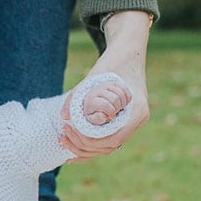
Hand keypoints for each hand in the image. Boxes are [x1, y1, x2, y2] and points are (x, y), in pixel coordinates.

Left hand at [60, 10, 151, 158]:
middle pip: (109, 147)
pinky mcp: (124, 121)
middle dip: (83, 146)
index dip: (89, 141)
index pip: (113, 139)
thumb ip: (78, 95)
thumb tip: (64, 116)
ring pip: (108, 147)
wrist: (127, 53)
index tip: (70, 130)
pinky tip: (72, 145)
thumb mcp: (94, 77)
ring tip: (63, 139)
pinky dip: (90, 144)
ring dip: (84, 147)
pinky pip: (108, 139)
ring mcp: (132, 122)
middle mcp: (137, 120)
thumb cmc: (113, 62)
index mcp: (137, 111)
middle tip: (62, 136)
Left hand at [80, 79, 131, 125]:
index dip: (111, 112)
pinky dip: (127, 96)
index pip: (105, 104)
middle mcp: (97, 90)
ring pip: (120, 93)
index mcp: (91, 100)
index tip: (111, 116)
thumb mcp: (92, 118)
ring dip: (123, 103)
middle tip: (115, 112)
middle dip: (117, 108)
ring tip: (119, 108)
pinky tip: (125, 102)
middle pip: (115, 99)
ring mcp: (105, 85)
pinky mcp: (113, 83)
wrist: (92, 100)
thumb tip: (104, 115)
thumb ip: (97, 119)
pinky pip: (124, 88)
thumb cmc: (94, 111)